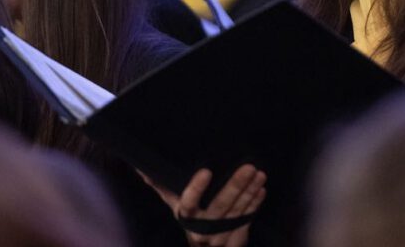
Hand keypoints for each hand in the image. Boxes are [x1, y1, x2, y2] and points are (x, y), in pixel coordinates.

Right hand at [144, 165, 266, 246]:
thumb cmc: (190, 216)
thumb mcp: (174, 202)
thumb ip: (162, 185)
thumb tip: (142, 167)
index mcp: (186, 216)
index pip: (188, 202)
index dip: (196, 188)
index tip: (206, 171)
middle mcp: (201, 229)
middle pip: (220, 206)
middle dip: (236, 186)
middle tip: (249, 167)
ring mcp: (219, 235)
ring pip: (237, 211)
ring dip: (250, 192)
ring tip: (260, 174)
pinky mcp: (234, 237)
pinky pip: (246, 219)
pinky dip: (255, 204)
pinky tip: (262, 189)